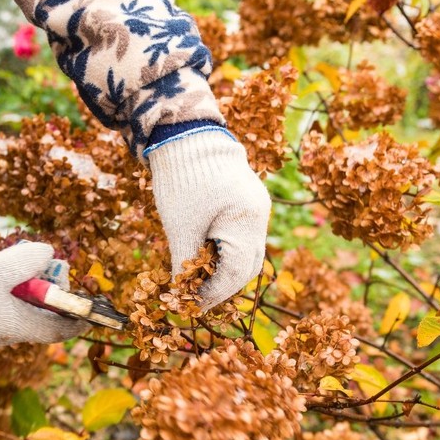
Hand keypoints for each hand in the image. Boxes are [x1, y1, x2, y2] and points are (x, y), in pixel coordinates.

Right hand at [0, 242, 89, 349]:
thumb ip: (27, 260)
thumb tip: (48, 253)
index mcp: (17, 326)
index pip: (56, 331)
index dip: (75, 322)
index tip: (89, 313)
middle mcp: (3, 334)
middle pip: (36, 319)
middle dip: (48, 299)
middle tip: (50, 274)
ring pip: (14, 313)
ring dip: (23, 294)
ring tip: (20, 268)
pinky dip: (3, 295)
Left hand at [147, 129, 271, 309]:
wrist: (187, 133)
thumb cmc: (182, 179)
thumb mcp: (180, 226)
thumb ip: (184, 262)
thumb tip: (181, 294)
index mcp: (246, 222)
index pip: (236, 273)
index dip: (214, 294)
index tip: (192, 306)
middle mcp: (259, 216)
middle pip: (248, 266)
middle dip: (223, 286)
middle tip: (198, 300)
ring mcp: (257, 207)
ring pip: (247, 252)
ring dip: (225, 270)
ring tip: (200, 282)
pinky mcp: (248, 201)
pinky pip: (243, 236)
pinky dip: (227, 251)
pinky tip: (206, 257)